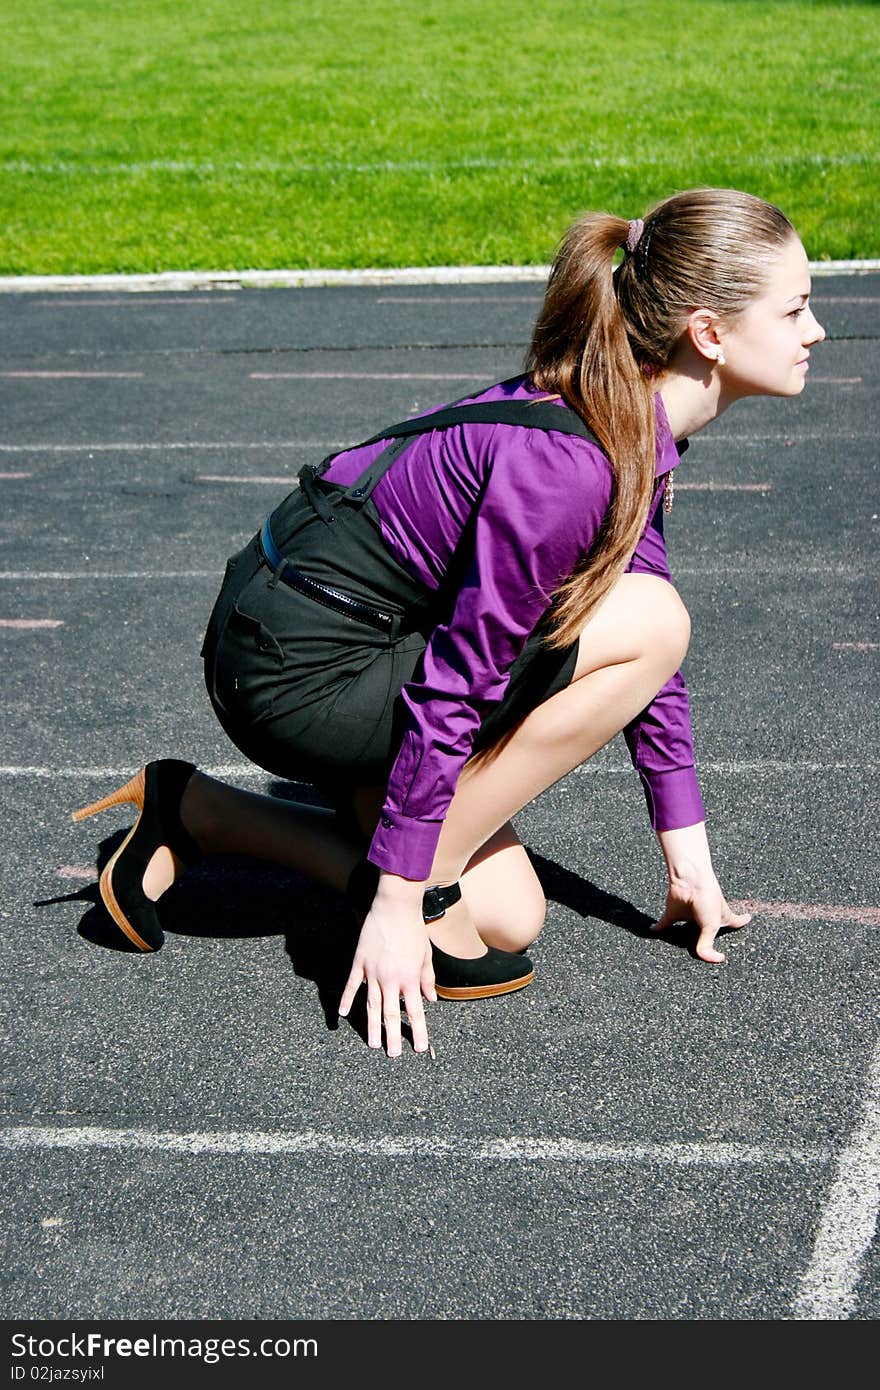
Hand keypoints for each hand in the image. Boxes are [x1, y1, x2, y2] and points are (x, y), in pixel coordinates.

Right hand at [338, 876, 435, 1056]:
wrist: (396, 908)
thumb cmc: (414, 931)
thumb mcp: (426, 956)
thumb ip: (427, 979)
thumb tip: (430, 1000)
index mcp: (410, 978)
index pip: (416, 1011)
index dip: (418, 1031)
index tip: (419, 1048)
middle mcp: (391, 979)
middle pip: (391, 1014)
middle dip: (393, 1036)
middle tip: (392, 1055)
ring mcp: (373, 972)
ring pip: (371, 1005)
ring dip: (372, 1026)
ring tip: (373, 1044)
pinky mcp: (360, 962)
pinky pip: (352, 985)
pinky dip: (346, 1000)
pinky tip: (342, 1014)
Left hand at [652, 875, 750, 962]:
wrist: (690, 880)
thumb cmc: (707, 898)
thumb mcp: (711, 926)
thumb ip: (707, 945)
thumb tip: (710, 959)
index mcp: (722, 916)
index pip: (735, 921)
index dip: (741, 921)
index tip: (748, 918)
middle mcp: (706, 915)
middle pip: (710, 927)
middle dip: (712, 933)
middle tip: (713, 942)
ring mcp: (690, 914)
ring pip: (687, 928)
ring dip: (684, 934)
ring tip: (682, 942)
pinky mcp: (674, 912)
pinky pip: (664, 923)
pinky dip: (658, 928)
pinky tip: (653, 931)